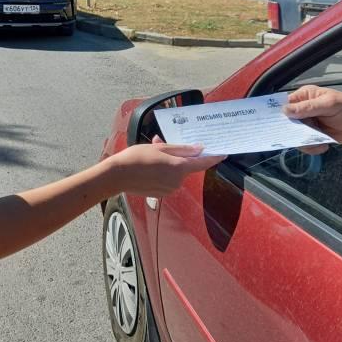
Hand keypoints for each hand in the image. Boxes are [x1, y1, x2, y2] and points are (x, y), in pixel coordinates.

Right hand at [108, 137, 223, 196]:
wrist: (117, 176)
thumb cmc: (136, 158)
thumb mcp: (160, 148)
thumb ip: (182, 149)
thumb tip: (199, 149)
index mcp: (179, 167)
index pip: (202, 163)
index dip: (213, 157)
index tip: (223, 154)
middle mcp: (177, 181)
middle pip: (186, 166)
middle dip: (178, 156)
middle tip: (161, 146)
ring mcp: (170, 189)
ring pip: (176, 173)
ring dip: (169, 164)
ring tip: (150, 158)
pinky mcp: (162, 194)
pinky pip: (168, 180)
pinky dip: (163, 173)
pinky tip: (149, 168)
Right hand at [283, 85, 341, 153]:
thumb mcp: (329, 104)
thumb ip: (308, 108)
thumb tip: (285, 110)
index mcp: (304, 97)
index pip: (284, 104)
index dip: (278, 114)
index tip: (275, 125)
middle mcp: (303, 110)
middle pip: (287, 123)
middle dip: (292, 132)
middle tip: (302, 137)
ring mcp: (307, 124)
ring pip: (294, 136)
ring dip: (304, 142)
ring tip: (319, 143)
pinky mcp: (313, 136)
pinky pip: (305, 144)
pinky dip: (312, 148)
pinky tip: (324, 146)